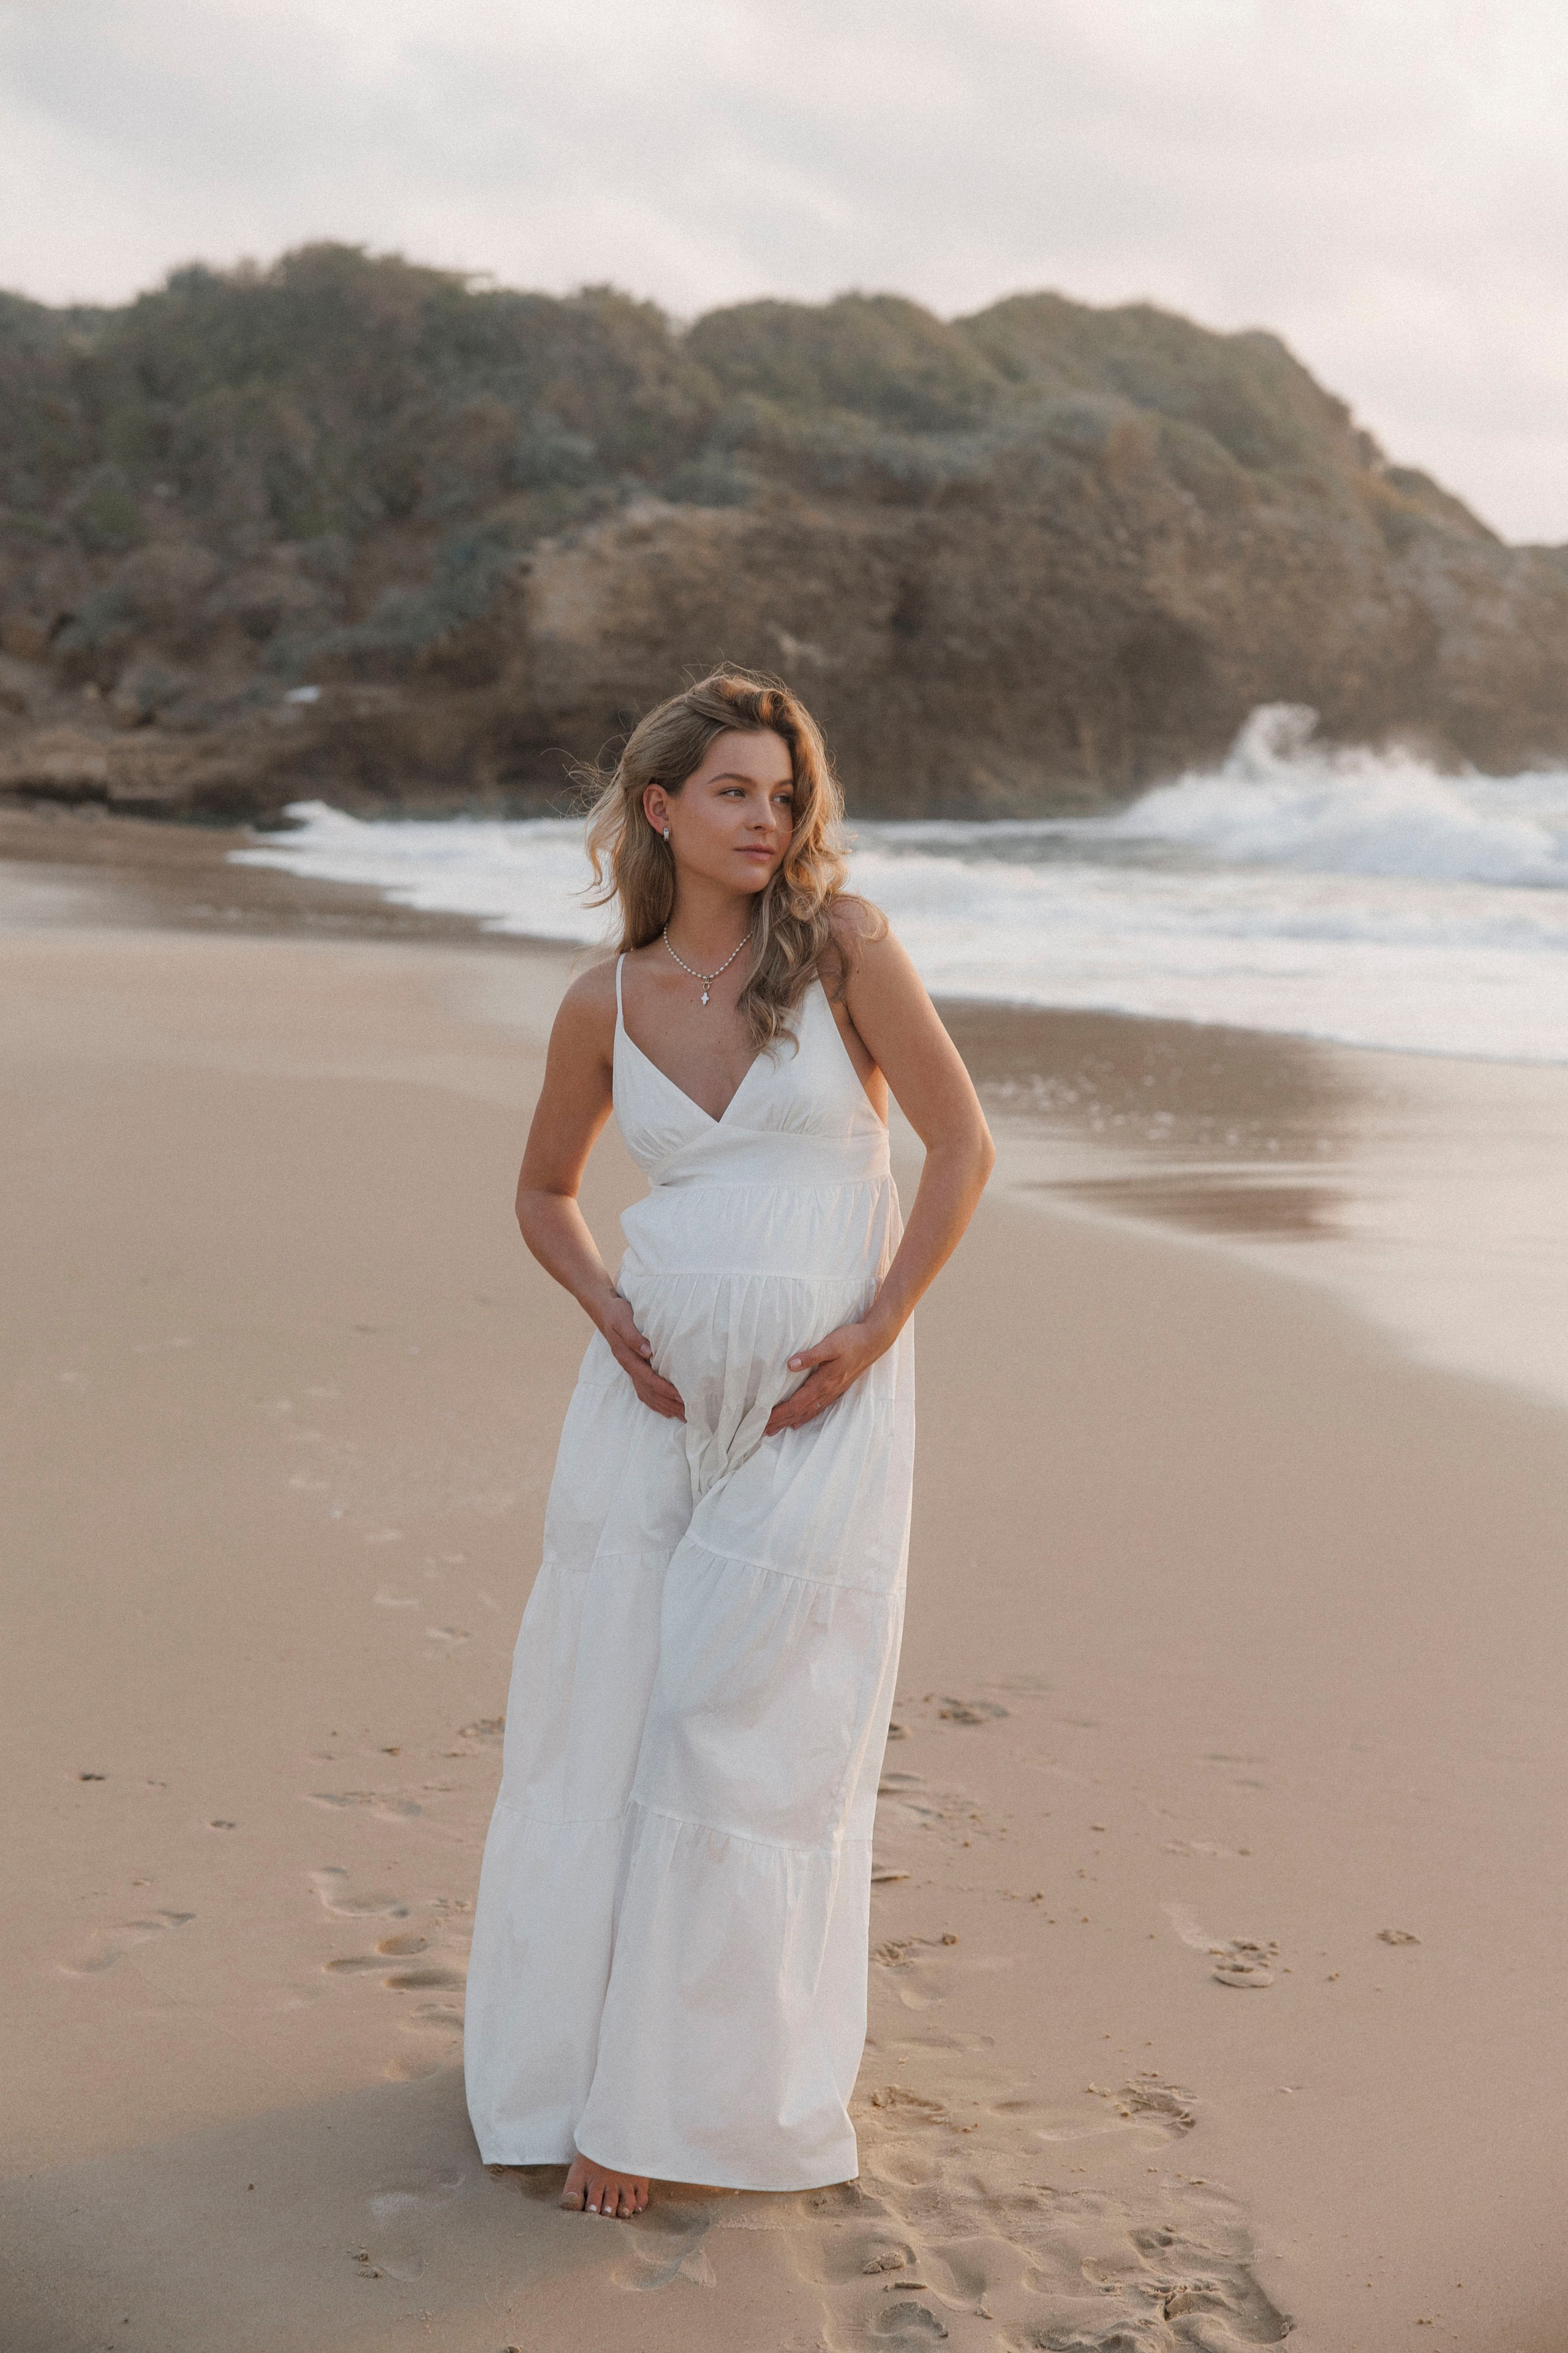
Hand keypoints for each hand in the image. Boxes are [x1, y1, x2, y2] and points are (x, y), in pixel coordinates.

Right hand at [599, 1294, 684, 1421]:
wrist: (604, 1311)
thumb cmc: (617, 1313)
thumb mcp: (623, 1321)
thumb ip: (633, 1337)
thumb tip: (647, 1352)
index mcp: (628, 1358)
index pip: (650, 1379)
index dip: (666, 1390)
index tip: (681, 1397)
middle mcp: (630, 1368)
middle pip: (651, 1392)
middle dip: (669, 1404)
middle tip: (689, 1414)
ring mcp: (631, 1370)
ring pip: (648, 1395)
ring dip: (665, 1407)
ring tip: (682, 1416)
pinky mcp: (634, 1369)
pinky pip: (644, 1391)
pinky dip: (656, 1403)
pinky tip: (666, 1410)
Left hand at [764, 1319, 893, 1435]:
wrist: (874, 1341)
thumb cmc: (852, 1340)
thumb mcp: (830, 1344)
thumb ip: (810, 1356)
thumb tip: (790, 1365)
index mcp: (823, 1382)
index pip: (796, 1403)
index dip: (779, 1414)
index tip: (763, 1421)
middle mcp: (827, 1391)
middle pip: (799, 1411)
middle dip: (780, 1422)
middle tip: (762, 1431)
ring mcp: (833, 1391)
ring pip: (808, 1412)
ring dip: (790, 1421)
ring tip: (775, 1430)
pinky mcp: (837, 1388)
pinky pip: (817, 1408)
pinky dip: (805, 1417)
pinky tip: (799, 1422)